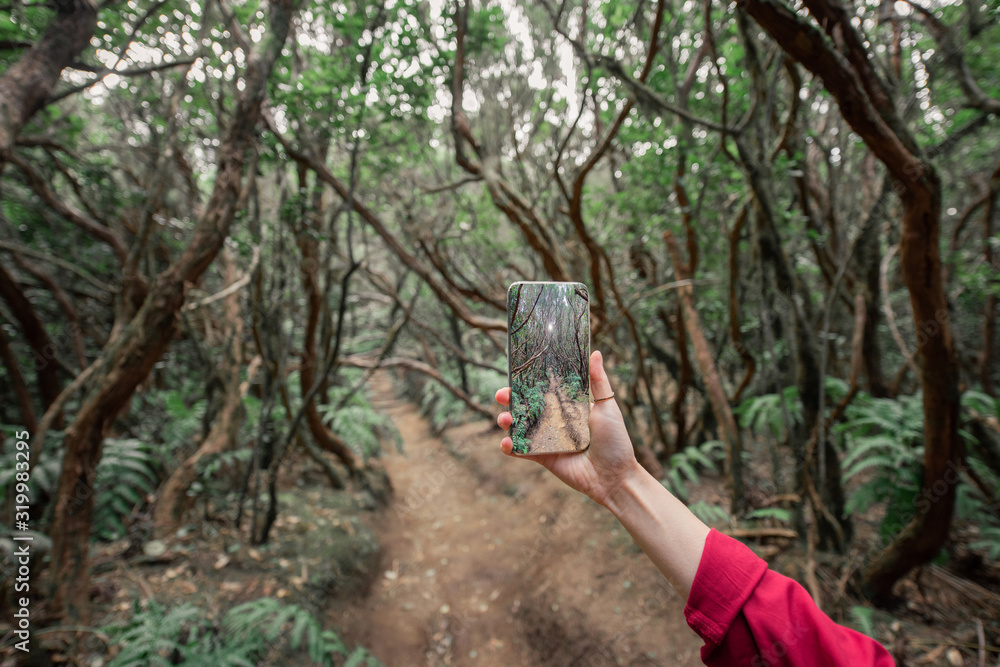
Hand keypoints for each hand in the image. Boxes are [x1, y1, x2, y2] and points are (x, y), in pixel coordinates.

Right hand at [495, 350, 641, 508]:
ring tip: (504, 419)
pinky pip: (522, 451)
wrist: (615, 476)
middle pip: (527, 406)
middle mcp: (555, 421)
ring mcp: (548, 440)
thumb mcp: (607, 407)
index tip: (515, 373)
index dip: (528, 382)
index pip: (544, 390)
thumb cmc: (615, 440)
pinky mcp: (544, 458)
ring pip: (520, 427)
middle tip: (501, 395)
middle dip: (510, 399)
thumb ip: (598, 381)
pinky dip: (510, 447)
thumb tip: (596, 352)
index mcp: (568, 406)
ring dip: (507, 421)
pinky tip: (505, 443)